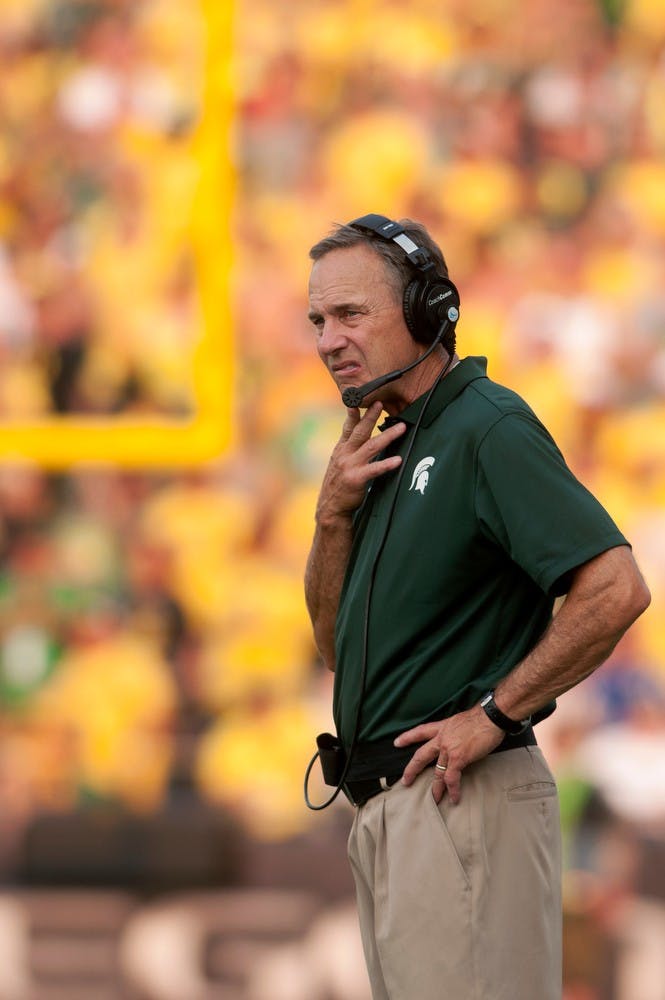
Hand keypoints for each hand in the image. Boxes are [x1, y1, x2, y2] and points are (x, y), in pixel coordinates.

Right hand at [316, 402, 405, 521]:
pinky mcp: (356, 479)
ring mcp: (350, 466)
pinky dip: (387, 464)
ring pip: (371, 446)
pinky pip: (375, 469)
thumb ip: (349, 450)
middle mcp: (344, 454)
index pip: (347, 427)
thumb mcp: (339, 464)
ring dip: (388, 436)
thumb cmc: (338, 486)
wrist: (331, 508)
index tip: (360, 399)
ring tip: (402, 428)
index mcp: (341, 449)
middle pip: (360, 431)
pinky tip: (398, 460)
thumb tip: (363, 439)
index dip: (354, 413)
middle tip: (381, 403)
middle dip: (371, 416)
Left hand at [394, 705, 503, 803]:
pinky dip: (453, 789)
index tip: (397, 742)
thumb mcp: (460, 720)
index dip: (408, 737)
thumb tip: (458, 739)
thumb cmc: (482, 717)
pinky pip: (452, 778)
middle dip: (412, 769)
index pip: (421, 731)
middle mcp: (442, 738)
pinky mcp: (458, 758)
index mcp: (442, 727)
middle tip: (405, 781)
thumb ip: (454, 731)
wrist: (491, 717)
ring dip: (436, 787)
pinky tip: (454, 798)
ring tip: (434, 799)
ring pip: (437, 772)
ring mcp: (448, 749)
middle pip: (421, 755)